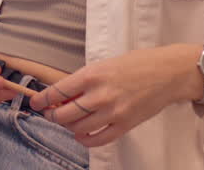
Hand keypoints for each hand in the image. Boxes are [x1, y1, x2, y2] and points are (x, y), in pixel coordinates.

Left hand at [29, 44, 203, 146]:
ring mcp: (113, 111)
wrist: (167, 72)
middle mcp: (100, 94)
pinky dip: (86, 140)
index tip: (35, 102)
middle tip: (50, 114)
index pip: (58, 91)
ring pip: (79, 128)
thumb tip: (63, 94)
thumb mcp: (104, 65)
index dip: (42, 100)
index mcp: (92, 75)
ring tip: (67, 122)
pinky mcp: (125, 124)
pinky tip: (82, 135)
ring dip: (68, 127)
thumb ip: (84, 80)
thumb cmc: (137, 64)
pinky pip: (99, 139)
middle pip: (65, 114)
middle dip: (53, 116)